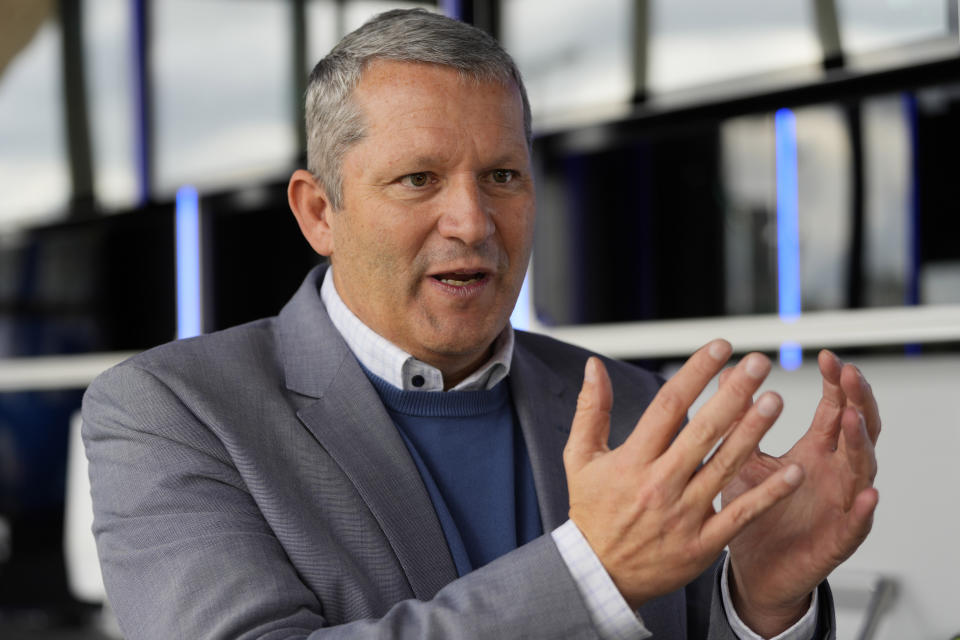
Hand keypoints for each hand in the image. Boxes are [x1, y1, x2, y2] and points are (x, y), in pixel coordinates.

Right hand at [564, 340, 804, 608]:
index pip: (669, 406)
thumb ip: (590, 410)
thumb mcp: (580, 458)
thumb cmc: (592, 512)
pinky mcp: (702, 543)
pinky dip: (768, 494)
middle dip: (734, 393)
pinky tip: (792, 471)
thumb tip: (594, 367)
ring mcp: (684, 514)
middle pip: (703, 430)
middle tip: (759, 365)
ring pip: (725, 466)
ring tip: (775, 402)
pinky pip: (741, 514)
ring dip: (753, 433)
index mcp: (632, 460)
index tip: (720, 349)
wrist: (599, 575)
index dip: (696, 373)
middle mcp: (660, 483)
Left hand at [724, 350, 879, 635]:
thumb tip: (729, 376)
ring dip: (860, 443)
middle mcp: (833, 474)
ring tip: (852, 419)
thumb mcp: (743, 458)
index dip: (836, 384)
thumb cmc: (753, 510)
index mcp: (814, 452)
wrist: (753, 567)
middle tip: (850, 375)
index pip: (834, 409)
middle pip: (858, 431)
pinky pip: (857, 525)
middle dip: (857, 401)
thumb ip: (740, 420)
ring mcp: (839, 505)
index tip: (828, 358)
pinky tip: (867, 494)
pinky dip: (864, 510)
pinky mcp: (837, 539)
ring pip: (861, 470)